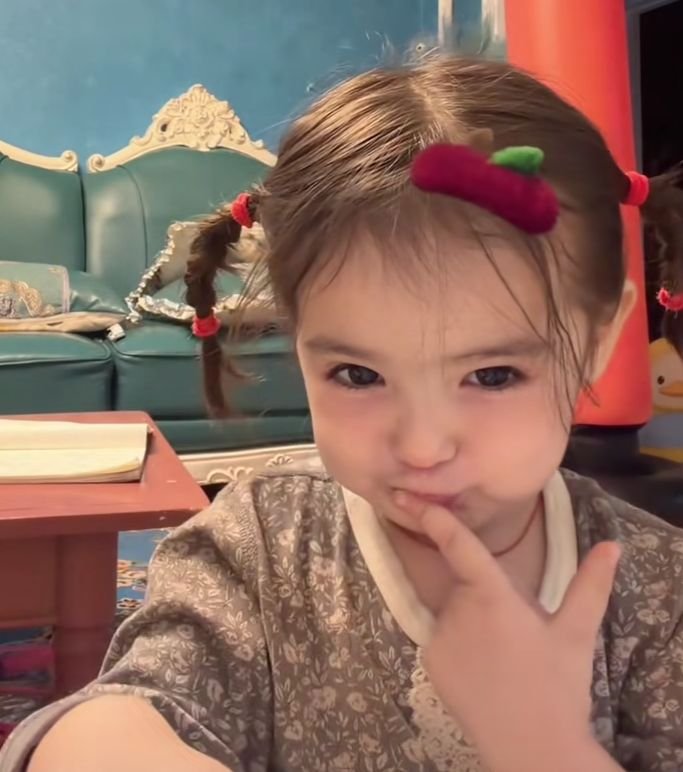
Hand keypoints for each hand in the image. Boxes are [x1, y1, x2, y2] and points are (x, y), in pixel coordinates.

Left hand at [395, 493, 620, 771]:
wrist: (531, 748)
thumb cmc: (557, 686)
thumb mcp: (576, 633)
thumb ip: (590, 585)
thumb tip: (612, 545)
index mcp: (493, 596)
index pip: (460, 547)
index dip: (437, 520)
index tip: (414, 499)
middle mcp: (458, 610)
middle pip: (463, 584)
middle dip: (483, 594)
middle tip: (515, 630)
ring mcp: (438, 637)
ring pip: (453, 611)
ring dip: (471, 619)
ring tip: (503, 655)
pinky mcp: (428, 660)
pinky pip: (441, 637)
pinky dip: (458, 643)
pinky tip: (483, 669)